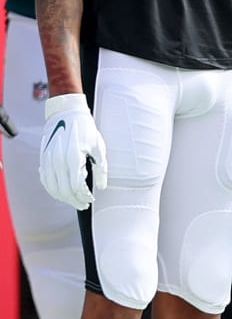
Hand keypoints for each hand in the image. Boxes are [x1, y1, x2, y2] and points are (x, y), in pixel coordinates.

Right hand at [40, 93, 105, 210]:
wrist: (65, 114)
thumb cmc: (84, 129)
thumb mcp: (98, 147)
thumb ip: (101, 168)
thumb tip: (101, 186)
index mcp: (73, 159)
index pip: (77, 187)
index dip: (84, 196)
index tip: (91, 199)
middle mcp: (58, 162)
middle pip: (64, 191)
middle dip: (75, 200)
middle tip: (84, 204)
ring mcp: (48, 161)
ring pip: (53, 188)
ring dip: (63, 197)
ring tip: (74, 200)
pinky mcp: (44, 159)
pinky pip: (45, 180)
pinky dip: (52, 189)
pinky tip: (60, 192)